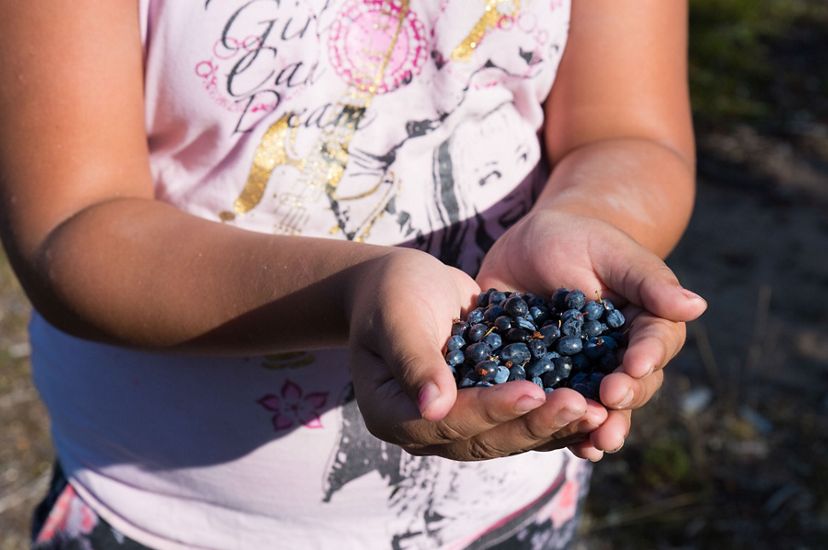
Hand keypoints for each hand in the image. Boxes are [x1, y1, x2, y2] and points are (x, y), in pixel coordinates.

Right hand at [346, 248, 607, 459]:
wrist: (401, 284)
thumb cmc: (389, 293)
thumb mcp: (397, 318)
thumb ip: (415, 362)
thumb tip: (434, 408)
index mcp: (393, 415)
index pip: (448, 422)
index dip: (491, 410)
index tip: (533, 391)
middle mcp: (428, 430)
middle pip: (486, 439)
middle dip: (535, 423)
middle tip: (582, 406)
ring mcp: (459, 422)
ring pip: (510, 436)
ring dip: (554, 425)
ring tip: (598, 411)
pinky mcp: (485, 406)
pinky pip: (522, 418)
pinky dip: (555, 413)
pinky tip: (594, 404)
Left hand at [476, 210, 706, 460]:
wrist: (529, 246)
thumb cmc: (577, 238)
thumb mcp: (609, 250)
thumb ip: (647, 280)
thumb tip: (696, 306)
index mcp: (645, 321)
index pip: (653, 342)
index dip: (646, 356)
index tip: (634, 366)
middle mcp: (621, 355)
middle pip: (634, 385)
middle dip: (626, 398)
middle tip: (611, 402)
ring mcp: (586, 372)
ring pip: (603, 407)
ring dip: (602, 426)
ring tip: (595, 442)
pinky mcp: (550, 381)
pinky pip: (561, 410)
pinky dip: (564, 430)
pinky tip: (567, 447)